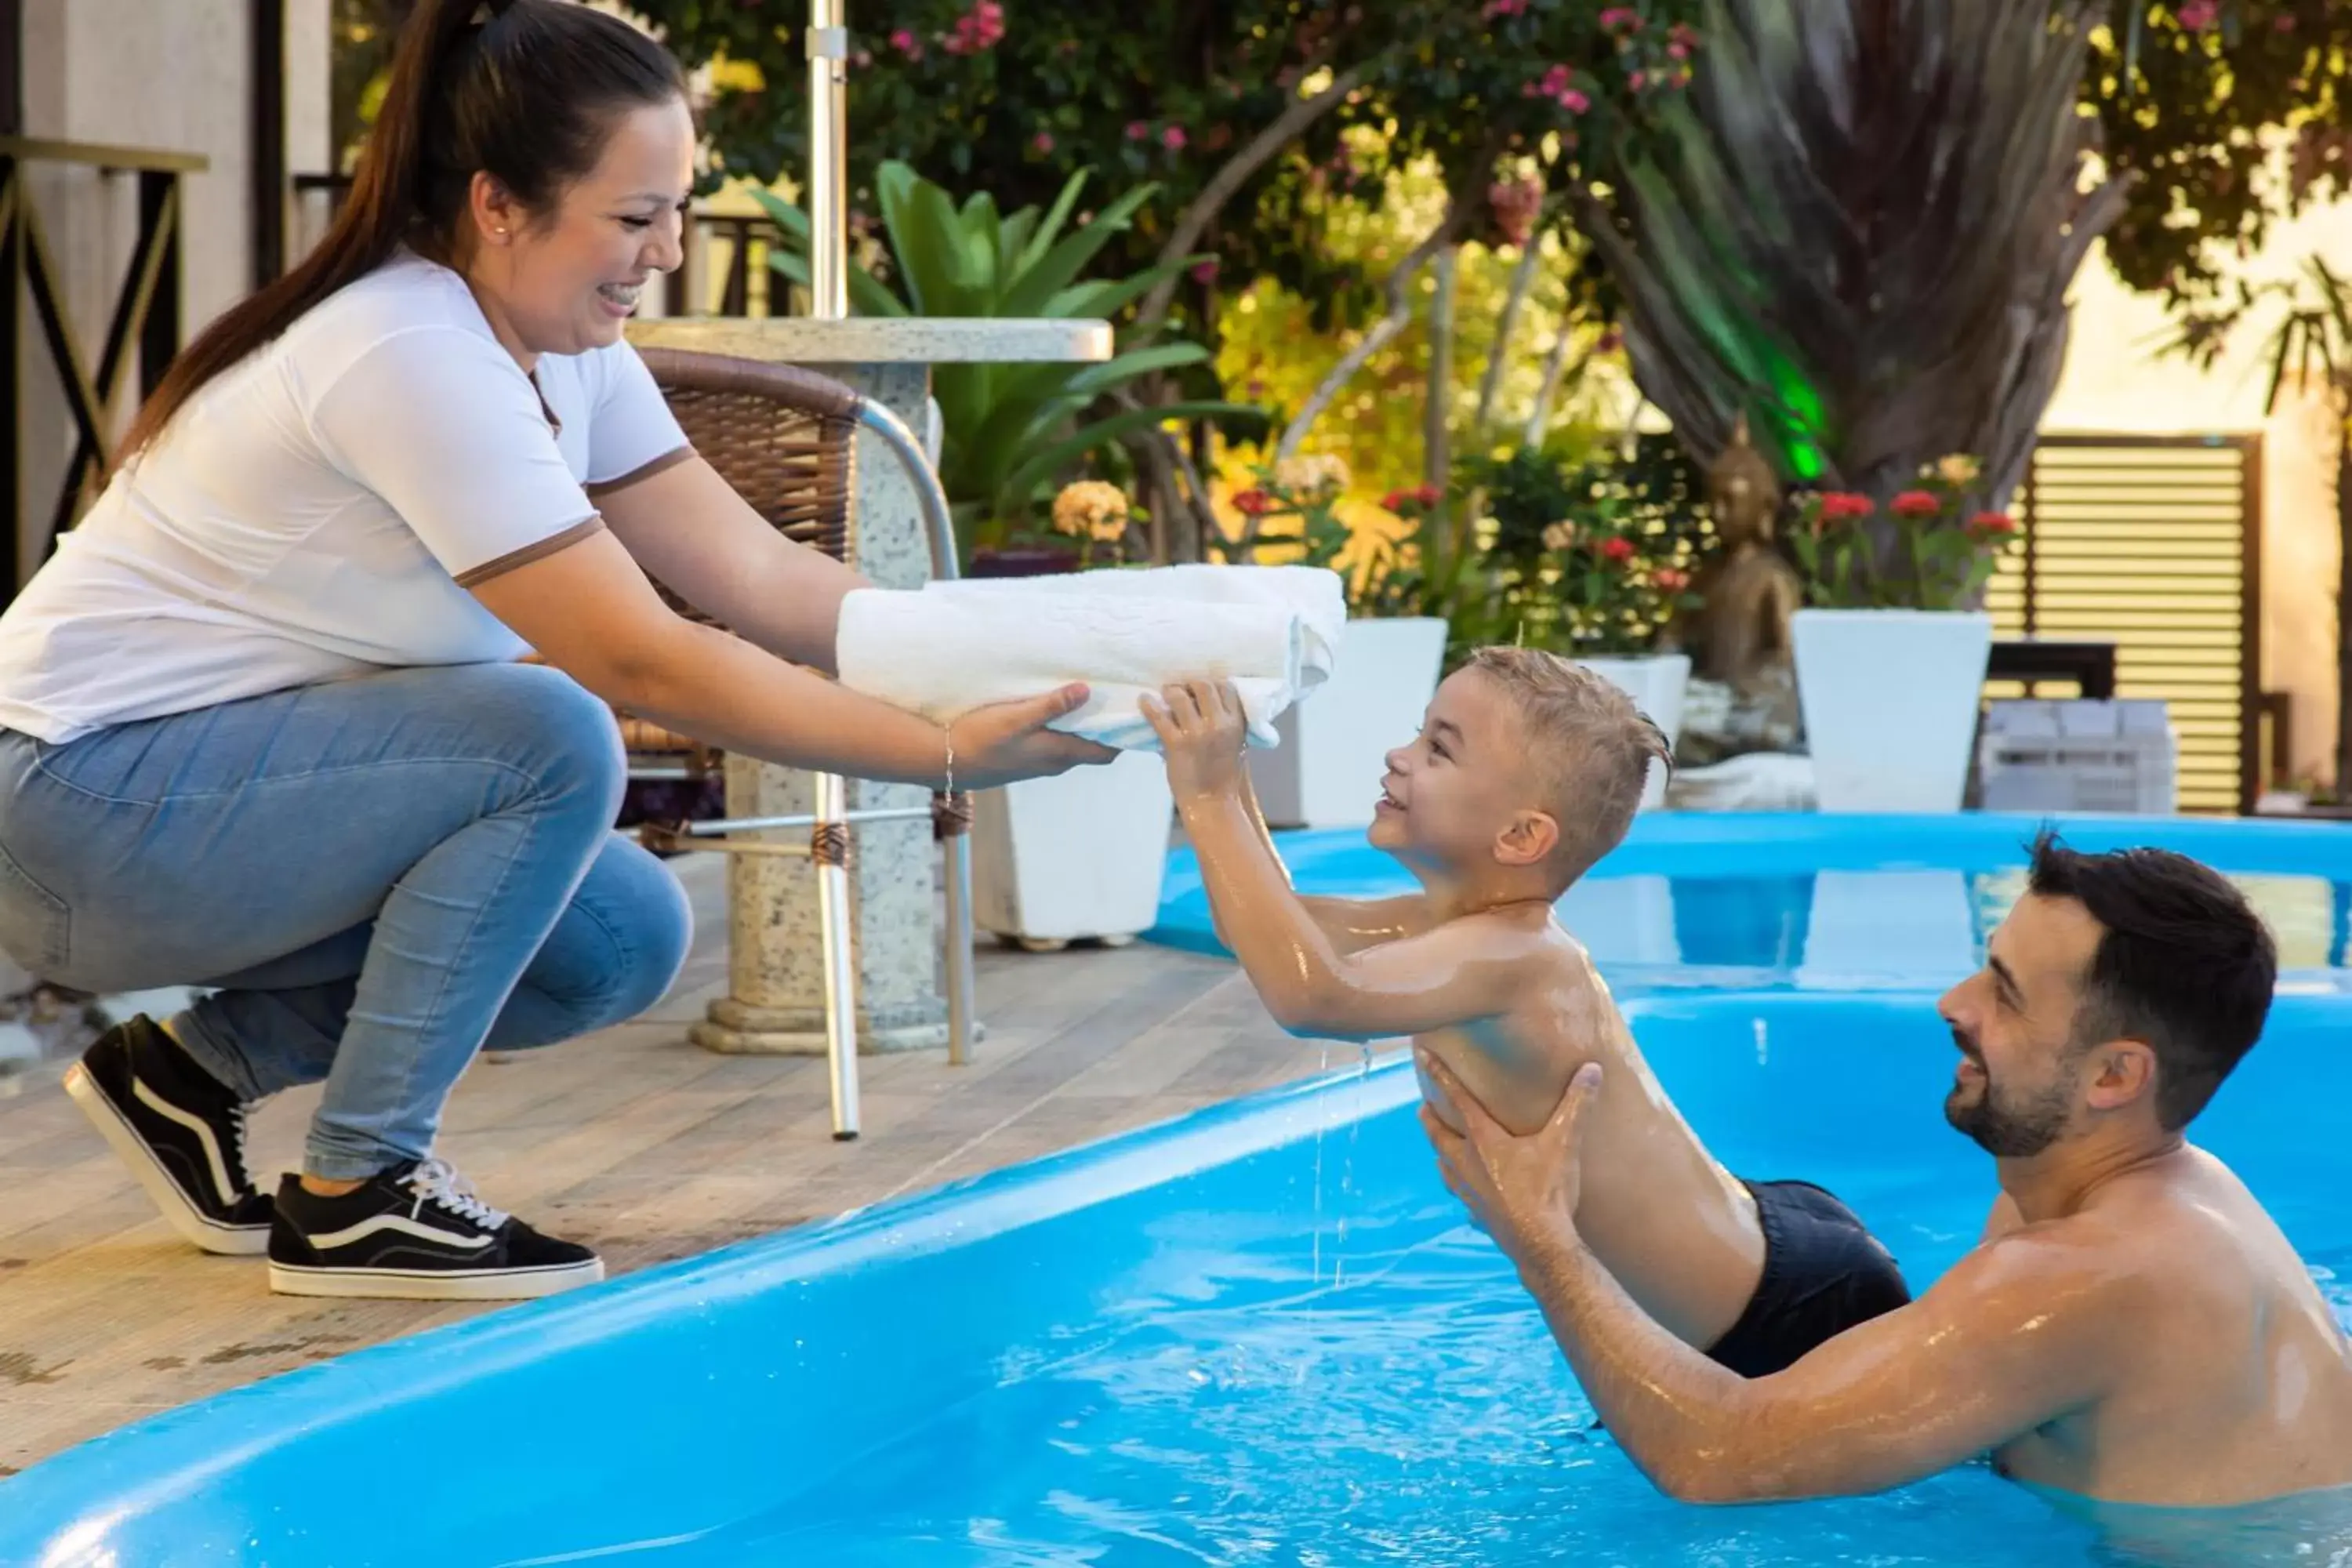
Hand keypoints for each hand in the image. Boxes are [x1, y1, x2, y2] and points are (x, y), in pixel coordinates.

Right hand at [951, 684, 1118, 788]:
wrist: (946, 761)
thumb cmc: (981, 739)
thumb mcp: (1017, 718)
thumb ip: (1051, 705)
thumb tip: (1086, 691)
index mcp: (1059, 754)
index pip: (1105, 752)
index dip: (1122, 737)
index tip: (1133, 715)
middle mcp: (1053, 763)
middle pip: (1092, 748)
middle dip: (1106, 728)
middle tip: (1114, 700)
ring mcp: (1037, 762)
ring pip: (1071, 745)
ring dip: (1082, 727)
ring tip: (1088, 700)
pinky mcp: (1023, 758)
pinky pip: (1053, 743)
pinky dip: (1062, 729)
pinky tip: (1054, 711)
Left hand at [1140, 679, 1248, 800]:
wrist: (1212, 804)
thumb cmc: (1224, 777)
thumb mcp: (1236, 746)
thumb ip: (1225, 724)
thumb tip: (1205, 705)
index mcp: (1236, 724)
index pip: (1226, 688)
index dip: (1212, 684)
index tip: (1201, 689)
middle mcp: (1219, 724)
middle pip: (1203, 685)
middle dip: (1190, 684)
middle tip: (1181, 689)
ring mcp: (1197, 733)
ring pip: (1180, 696)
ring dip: (1171, 691)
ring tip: (1165, 692)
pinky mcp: (1176, 744)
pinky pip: (1159, 716)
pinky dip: (1149, 705)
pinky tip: (1144, 700)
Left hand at [1418, 1048, 1599, 1270]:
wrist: (1541, 1246)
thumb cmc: (1549, 1192)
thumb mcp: (1565, 1143)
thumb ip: (1577, 1104)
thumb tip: (1592, 1068)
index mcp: (1484, 1141)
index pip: (1457, 1099)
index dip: (1440, 1075)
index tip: (1422, 1057)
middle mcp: (1468, 1164)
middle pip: (1439, 1136)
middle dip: (1430, 1120)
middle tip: (1422, 1109)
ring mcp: (1469, 1193)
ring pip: (1445, 1169)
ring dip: (1440, 1155)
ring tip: (1439, 1151)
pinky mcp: (1478, 1217)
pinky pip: (1464, 1201)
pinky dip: (1462, 1194)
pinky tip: (1468, 1201)